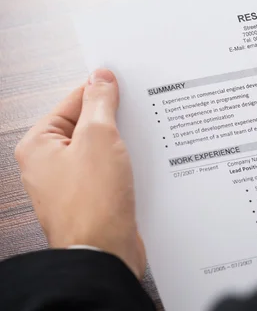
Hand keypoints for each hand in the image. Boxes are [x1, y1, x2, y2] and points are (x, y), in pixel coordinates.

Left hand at [15, 69, 145, 278]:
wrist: (103, 253)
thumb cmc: (92, 203)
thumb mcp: (99, 137)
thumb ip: (100, 103)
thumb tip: (100, 78)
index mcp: (39, 145)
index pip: (73, 102)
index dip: (101, 91)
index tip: (124, 85)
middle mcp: (49, 164)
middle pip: (87, 126)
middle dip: (115, 120)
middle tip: (139, 112)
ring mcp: (70, 184)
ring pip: (100, 150)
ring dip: (122, 143)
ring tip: (142, 139)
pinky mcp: (91, 199)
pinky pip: (108, 171)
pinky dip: (125, 164)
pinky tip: (142, 163)